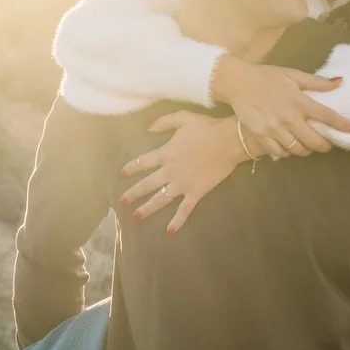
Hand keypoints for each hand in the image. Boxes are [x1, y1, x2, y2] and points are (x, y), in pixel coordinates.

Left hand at [118, 114, 245, 233]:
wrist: (228, 141)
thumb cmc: (206, 128)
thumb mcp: (182, 117)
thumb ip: (163, 122)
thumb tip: (147, 128)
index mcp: (165, 153)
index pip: (142, 162)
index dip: (131, 168)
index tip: (121, 174)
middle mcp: (170, 171)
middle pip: (147, 184)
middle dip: (133, 194)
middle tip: (121, 202)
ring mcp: (182, 184)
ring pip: (161, 199)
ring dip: (147, 208)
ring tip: (136, 217)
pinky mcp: (196, 193)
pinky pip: (184, 210)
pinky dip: (177, 221)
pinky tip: (169, 231)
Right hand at [210, 57, 349, 158]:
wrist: (237, 82)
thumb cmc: (266, 77)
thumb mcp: (292, 74)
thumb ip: (316, 82)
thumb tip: (339, 82)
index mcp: (298, 101)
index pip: (326, 116)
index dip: (341, 124)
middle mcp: (289, 117)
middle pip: (314, 141)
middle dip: (324, 145)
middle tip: (325, 143)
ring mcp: (274, 129)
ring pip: (298, 150)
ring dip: (306, 149)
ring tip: (307, 145)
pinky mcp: (261, 136)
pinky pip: (280, 152)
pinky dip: (287, 152)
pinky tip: (289, 145)